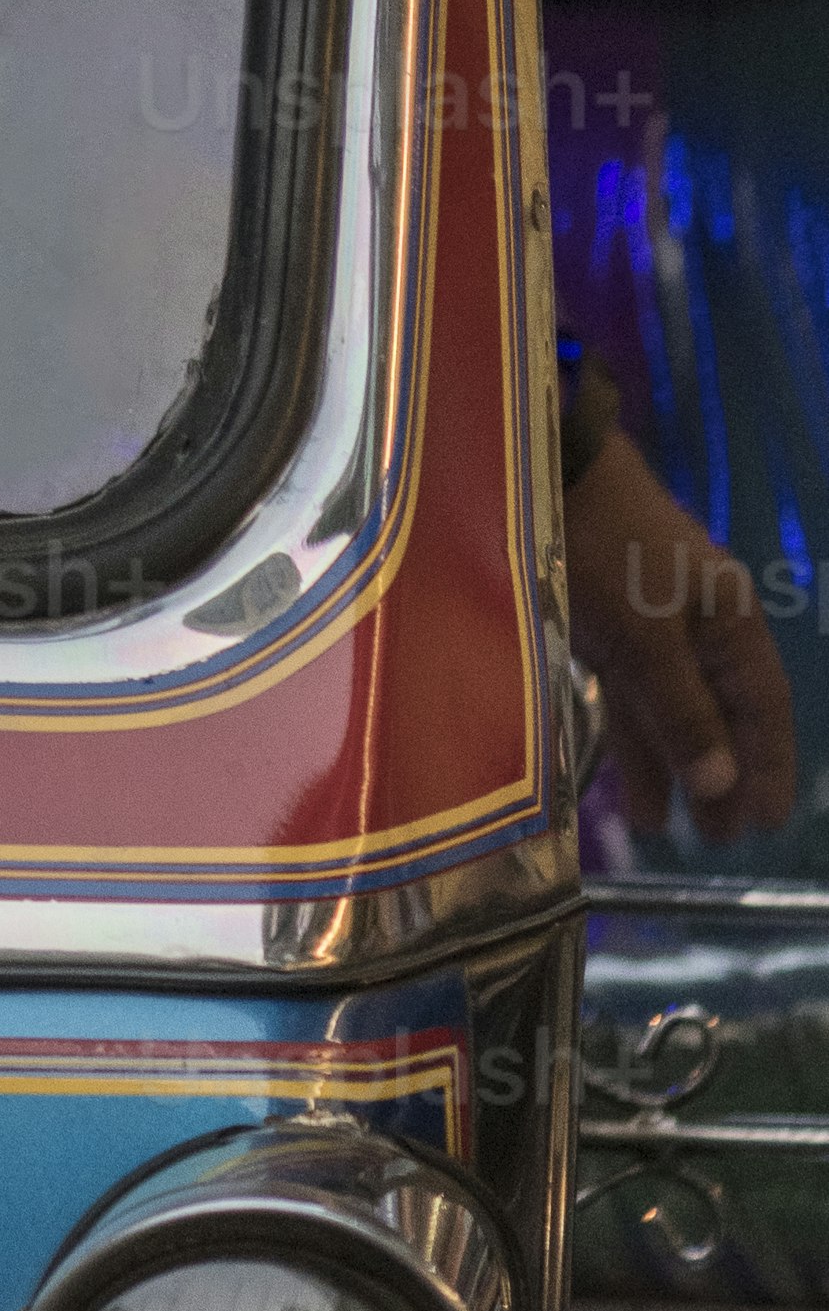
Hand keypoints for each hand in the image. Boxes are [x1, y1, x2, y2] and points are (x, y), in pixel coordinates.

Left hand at [565, 415, 802, 846]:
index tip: (768, 823)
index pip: (762, 704)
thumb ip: (683, 711)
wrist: (543, 469)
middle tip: (717, 842)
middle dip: (719, 776)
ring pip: (669, 708)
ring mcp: (649, 623)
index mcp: (729, 619)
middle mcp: (697, 624)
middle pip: (719, 713)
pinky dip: (629, 735)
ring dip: (669, 765)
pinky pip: (628, 692)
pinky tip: (623, 782)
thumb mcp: (648, 637)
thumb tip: (723, 784)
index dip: (768, 764)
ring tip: (661, 828)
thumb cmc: (608, 550)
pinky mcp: (602, 622)